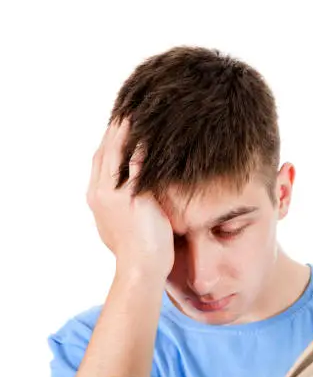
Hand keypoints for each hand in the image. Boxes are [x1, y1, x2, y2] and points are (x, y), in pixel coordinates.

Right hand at [86, 117, 173, 275]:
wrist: (140, 268)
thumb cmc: (137, 253)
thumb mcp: (118, 227)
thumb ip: (117, 208)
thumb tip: (124, 199)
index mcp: (96, 198)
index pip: (100, 160)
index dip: (109, 141)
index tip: (120, 125)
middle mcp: (100, 192)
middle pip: (105, 150)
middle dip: (115, 129)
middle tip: (128, 108)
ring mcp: (113, 193)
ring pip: (116, 152)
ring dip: (126, 129)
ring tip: (138, 110)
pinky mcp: (131, 196)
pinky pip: (136, 162)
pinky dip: (141, 145)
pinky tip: (151, 131)